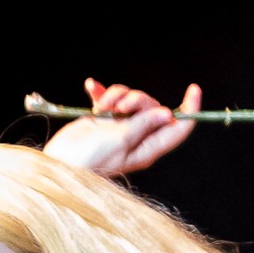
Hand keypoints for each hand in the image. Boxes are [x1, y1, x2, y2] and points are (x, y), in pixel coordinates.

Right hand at [43, 79, 201, 175]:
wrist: (59, 163)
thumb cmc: (89, 160)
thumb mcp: (120, 141)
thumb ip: (143, 125)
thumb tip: (167, 114)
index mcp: (148, 148)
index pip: (177, 129)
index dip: (189, 109)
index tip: (194, 89)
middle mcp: (138, 138)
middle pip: (152, 107)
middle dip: (137, 99)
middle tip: (120, 107)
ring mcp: (121, 129)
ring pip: (131, 100)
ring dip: (116, 96)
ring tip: (101, 107)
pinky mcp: (104, 120)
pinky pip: (110, 99)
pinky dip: (102, 93)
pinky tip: (91, 89)